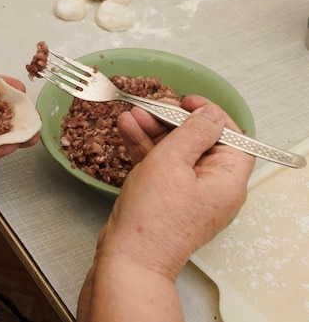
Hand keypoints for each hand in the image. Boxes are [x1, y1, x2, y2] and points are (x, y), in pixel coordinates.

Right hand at [110, 95, 255, 275]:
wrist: (128, 258)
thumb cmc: (152, 218)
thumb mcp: (172, 161)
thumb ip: (193, 132)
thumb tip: (210, 115)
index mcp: (226, 181)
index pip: (231, 138)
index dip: (211, 116)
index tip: (188, 102)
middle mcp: (212, 189)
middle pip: (199, 143)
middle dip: (172, 121)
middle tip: (154, 107)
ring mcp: (187, 195)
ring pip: (174, 153)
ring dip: (153, 132)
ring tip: (132, 115)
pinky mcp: (166, 200)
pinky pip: (160, 167)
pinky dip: (145, 149)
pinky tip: (127, 130)